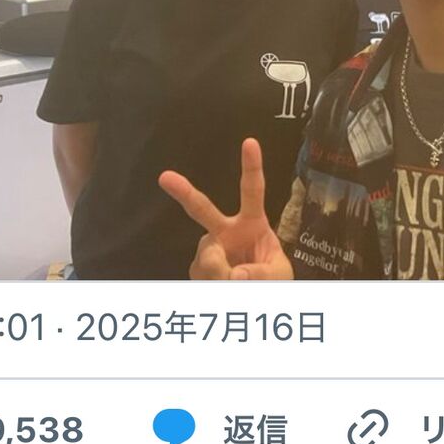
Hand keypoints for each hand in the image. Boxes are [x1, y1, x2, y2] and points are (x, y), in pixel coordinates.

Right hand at [159, 138, 293, 279]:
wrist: (258, 301)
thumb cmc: (272, 279)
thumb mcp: (278, 275)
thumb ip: (260, 273)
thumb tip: (234, 275)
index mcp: (251, 223)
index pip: (252, 192)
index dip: (251, 167)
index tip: (250, 142)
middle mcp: (225, 232)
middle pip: (202, 209)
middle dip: (184, 192)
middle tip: (165, 177)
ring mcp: (208, 250)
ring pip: (208, 258)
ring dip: (223, 274)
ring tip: (236, 283)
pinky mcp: (197, 269)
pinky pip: (202, 276)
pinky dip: (215, 285)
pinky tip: (223, 287)